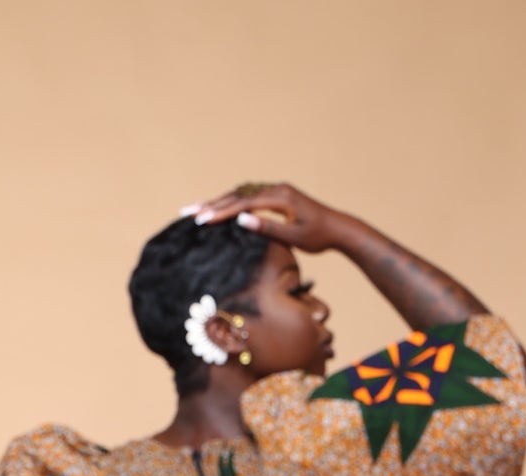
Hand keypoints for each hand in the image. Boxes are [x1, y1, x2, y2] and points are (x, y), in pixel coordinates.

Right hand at [184, 183, 353, 255]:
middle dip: (211, 203)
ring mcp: (275, 190)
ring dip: (218, 201)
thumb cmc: (319, 236)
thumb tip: (242, 220)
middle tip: (187, 211)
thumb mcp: (294, 237)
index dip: (220, 212)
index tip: (201, 220)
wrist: (338, 228)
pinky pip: (248, 195)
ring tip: (196, 209)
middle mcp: (276, 188)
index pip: (243, 203)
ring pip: (241, 193)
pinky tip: (218, 207)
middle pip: (237, 194)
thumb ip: (268, 228)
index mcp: (280, 197)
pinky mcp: (276, 196)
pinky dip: (231, 201)